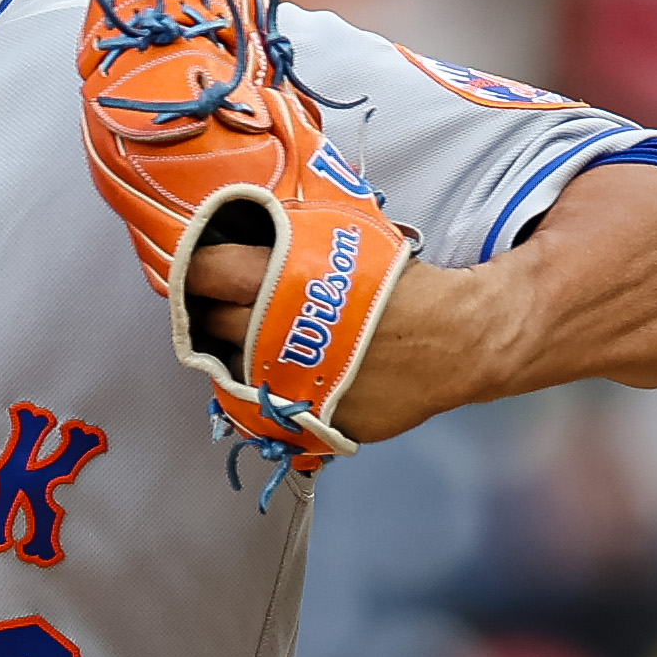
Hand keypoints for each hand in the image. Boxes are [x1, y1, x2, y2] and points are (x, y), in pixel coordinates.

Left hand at [180, 231, 500, 448]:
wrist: (458, 341)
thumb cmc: (405, 286)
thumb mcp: (346, 245)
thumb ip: (294, 244)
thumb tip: (249, 236)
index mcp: (284, 282)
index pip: (208, 271)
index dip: (197, 270)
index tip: (197, 271)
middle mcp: (276, 335)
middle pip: (212, 324)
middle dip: (213, 313)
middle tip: (224, 306)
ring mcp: (289, 383)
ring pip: (232, 372)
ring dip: (235, 356)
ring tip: (256, 342)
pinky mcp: (308, 419)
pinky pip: (268, 409)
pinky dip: (269, 392)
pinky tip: (285, 374)